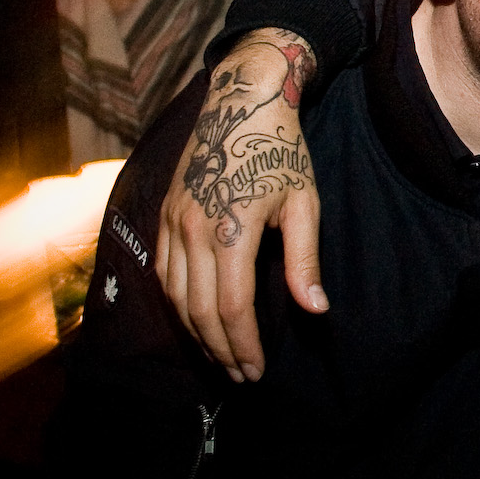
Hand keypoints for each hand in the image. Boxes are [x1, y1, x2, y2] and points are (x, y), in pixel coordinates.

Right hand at [156, 29, 324, 380]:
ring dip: (197, 335)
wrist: (240, 102)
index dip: (243, 345)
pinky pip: (163, 275)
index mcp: (231, 231)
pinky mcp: (163, 216)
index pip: (231, 307)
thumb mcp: (304, 203)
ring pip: (176, 298)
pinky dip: (177, 306)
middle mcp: (192, 231)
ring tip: (221, 358)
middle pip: (200, 311)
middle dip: (221, 350)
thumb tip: (316, 311)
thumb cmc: (280, 152)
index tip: (257, 371)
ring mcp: (172, 223)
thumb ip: (304, 260)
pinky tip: (195, 321)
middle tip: (241, 376)